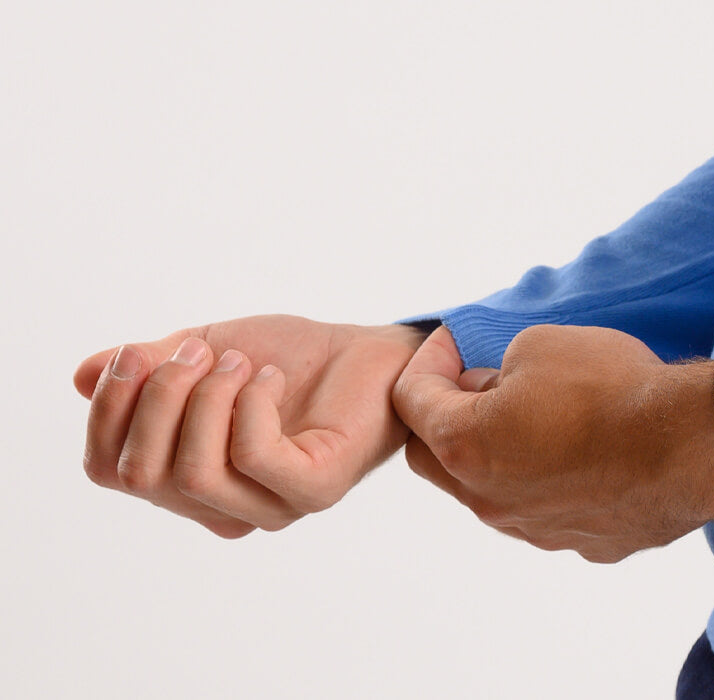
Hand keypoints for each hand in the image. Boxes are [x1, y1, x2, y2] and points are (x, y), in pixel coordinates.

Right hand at [73, 315, 428, 537]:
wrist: (371, 353)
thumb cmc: (290, 358)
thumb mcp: (201, 353)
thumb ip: (147, 370)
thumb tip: (82, 377)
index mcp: (187, 485)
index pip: (109, 471)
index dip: (109, 409)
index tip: (137, 354)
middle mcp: (225, 508)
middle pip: (142, 472)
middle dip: (157, 397)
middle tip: (199, 352)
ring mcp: (273, 507)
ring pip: (194, 471)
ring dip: (206, 397)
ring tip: (239, 362)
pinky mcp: (316, 490)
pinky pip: (253, 456)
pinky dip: (250, 403)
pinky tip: (271, 377)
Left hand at [392, 325, 713, 562]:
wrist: (691, 445)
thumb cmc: (615, 389)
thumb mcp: (540, 344)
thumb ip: (499, 368)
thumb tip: (494, 389)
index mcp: (465, 446)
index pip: (412, 401)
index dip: (427, 362)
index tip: (452, 343)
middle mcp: (490, 500)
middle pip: (437, 459)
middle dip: (446, 417)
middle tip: (480, 383)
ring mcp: (538, 531)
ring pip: (494, 492)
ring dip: (501, 455)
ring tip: (542, 418)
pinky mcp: (586, 544)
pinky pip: (551, 511)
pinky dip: (553, 482)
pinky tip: (590, 454)